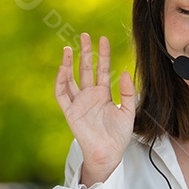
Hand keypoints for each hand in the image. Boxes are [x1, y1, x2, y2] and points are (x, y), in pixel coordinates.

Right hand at [55, 33, 135, 184]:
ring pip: (70, 79)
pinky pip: (62, 94)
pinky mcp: (70, 112)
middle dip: (85, 52)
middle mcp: (89, 95)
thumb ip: (127, 92)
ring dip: (68, 64)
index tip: (103, 39)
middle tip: (85, 35)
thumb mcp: (128, 111)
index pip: (102, 69)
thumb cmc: (118, 135)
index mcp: (103, 94)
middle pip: (85, 69)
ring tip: (68, 48)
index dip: (102, 54)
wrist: (108, 153)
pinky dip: (60, 81)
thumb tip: (124, 72)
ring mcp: (79, 103)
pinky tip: (62, 68)